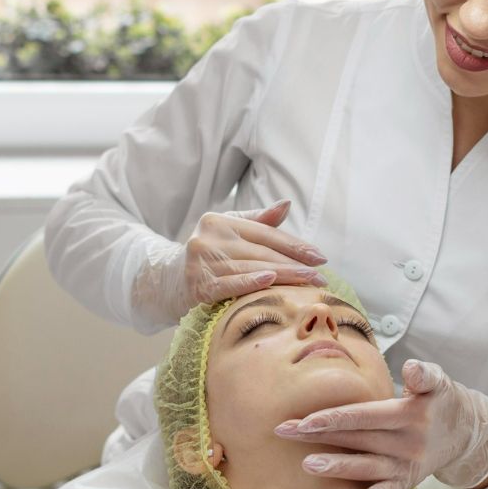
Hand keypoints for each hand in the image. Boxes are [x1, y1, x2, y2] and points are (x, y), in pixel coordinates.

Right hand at [131, 199, 329, 325]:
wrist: (166, 283)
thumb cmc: (207, 258)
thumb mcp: (228, 234)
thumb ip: (258, 221)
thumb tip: (286, 203)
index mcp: (220, 221)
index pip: (266, 233)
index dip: (295, 245)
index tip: (320, 257)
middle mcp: (209, 237)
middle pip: (262, 251)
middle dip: (296, 264)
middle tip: (321, 276)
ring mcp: (201, 261)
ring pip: (251, 267)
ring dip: (284, 276)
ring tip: (309, 284)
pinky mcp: (197, 285)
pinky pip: (229, 284)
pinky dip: (250, 282)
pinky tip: (270, 281)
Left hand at [273, 359, 487, 488]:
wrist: (467, 431)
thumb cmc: (440, 399)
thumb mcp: (438, 381)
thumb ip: (424, 375)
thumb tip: (411, 369)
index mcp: (408, 414)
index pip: (364, 416)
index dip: (335, 418)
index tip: (306, 420)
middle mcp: (407, 441)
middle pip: (356, 439)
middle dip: (319, 436)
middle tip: (284, 432)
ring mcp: (408, 463)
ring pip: (368, 466)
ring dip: (338, 467)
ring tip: (307, 465)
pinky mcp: (410, 480)